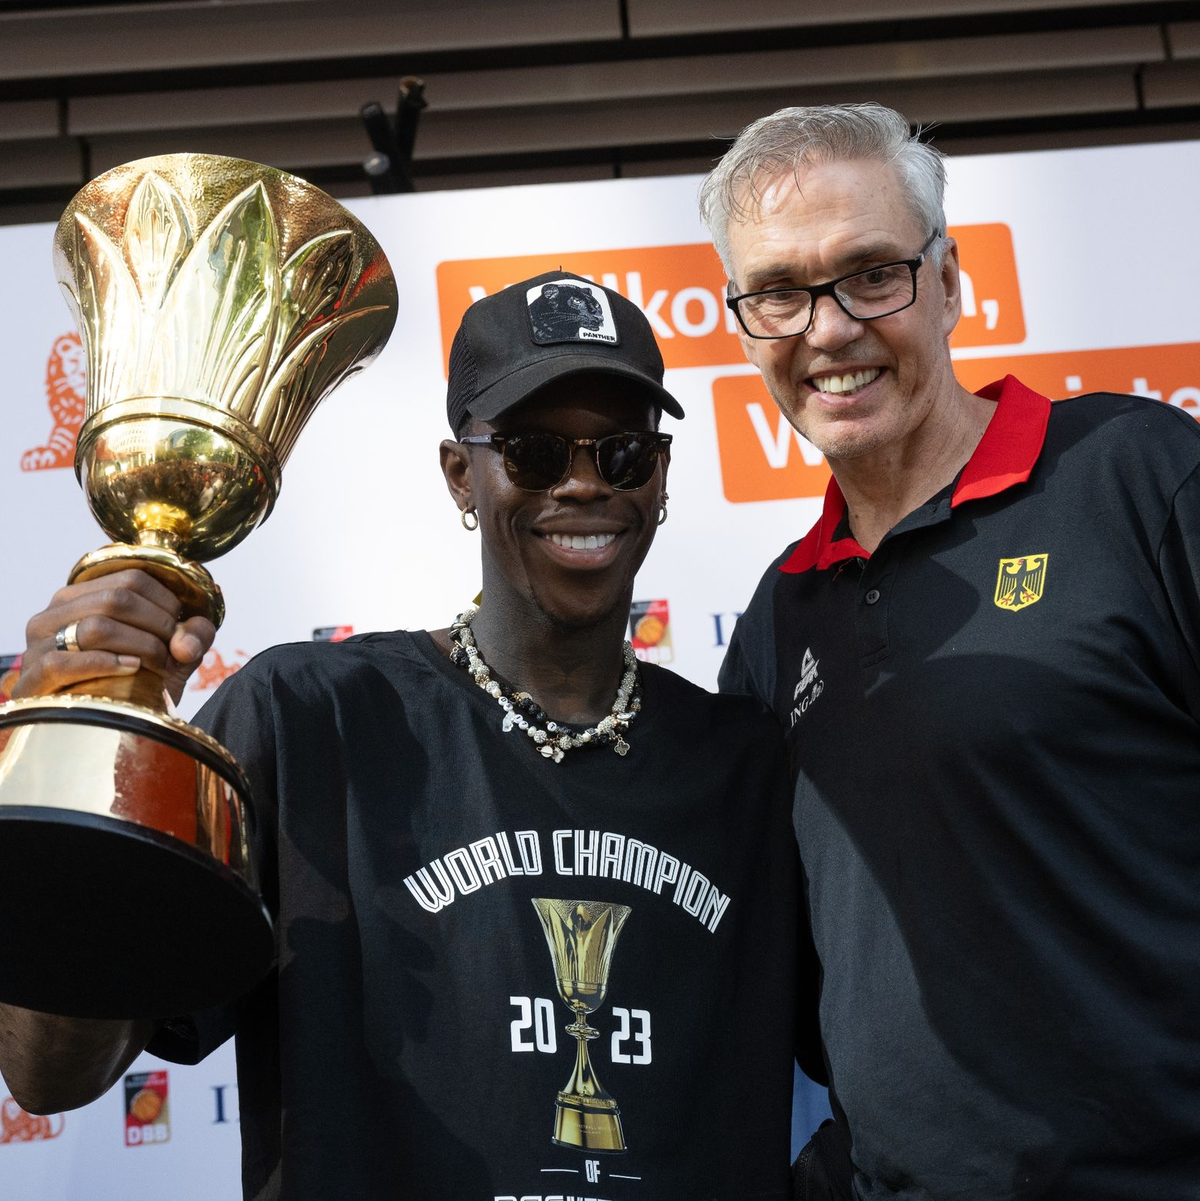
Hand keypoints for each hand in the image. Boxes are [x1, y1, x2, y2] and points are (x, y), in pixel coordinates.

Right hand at [13, 570, 215, 706]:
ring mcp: (40, 643)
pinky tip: (131, 669)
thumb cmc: (136, 685)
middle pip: (117, 598)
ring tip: (156, 666)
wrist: (102, 730)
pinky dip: (104, 664)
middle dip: (158, 627)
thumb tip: (187, 642)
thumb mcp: (172, 656)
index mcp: (85, 595)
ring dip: (139, 647)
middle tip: (172, 654)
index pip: (132, 579)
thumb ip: (194, 636)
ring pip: (96, 626)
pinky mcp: (33, 676)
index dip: (167, 604)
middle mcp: (56, 611)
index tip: (179, 632)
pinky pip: (64, 662)